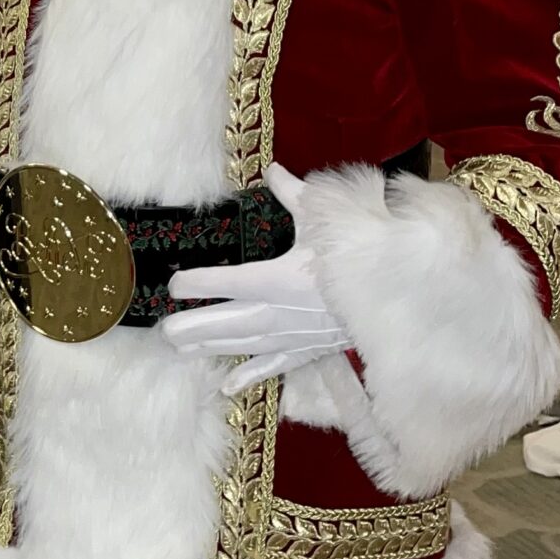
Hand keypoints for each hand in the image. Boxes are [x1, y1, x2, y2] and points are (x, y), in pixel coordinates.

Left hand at [158, 174, 346, 391]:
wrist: (395, 294)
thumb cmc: (358, 253)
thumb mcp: (325, 218)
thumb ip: (293, 194)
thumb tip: (273, 171)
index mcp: (276, 278)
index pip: (225, 282)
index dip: (197, 284)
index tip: (175, 285)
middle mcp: (277, 311)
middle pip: (226, 321)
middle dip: (194, 326)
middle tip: (164, 332)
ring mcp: (290, 335)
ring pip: (242, 343)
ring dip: (209, 347)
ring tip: (179, 349)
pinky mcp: (306, 350)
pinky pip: (272, 366)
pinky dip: (249, 375)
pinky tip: (226, 387)